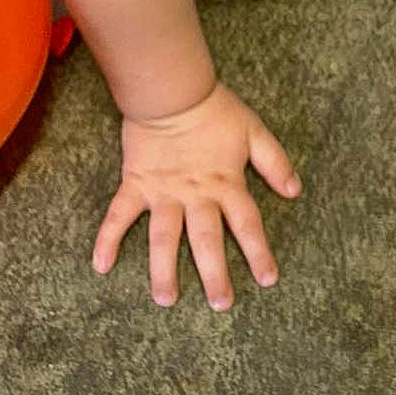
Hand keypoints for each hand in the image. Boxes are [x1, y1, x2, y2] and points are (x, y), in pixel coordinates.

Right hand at [92, 81, 300, 308]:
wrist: (172, 89)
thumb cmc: (215, 108)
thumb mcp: (253, 131)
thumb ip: (274, 162)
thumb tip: (294, 192)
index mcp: (226, 183)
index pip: (246, 224)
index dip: (258, 252)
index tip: (268, 280)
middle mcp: (196, 194)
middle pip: (207, 240)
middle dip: (215, 274)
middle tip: (221, 304)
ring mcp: (164, 192)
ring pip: (164, 238)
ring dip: (164, 270)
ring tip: (166, 299)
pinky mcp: (136, 184)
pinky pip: (118, 215)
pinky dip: (107, 239)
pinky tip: (101, 265)